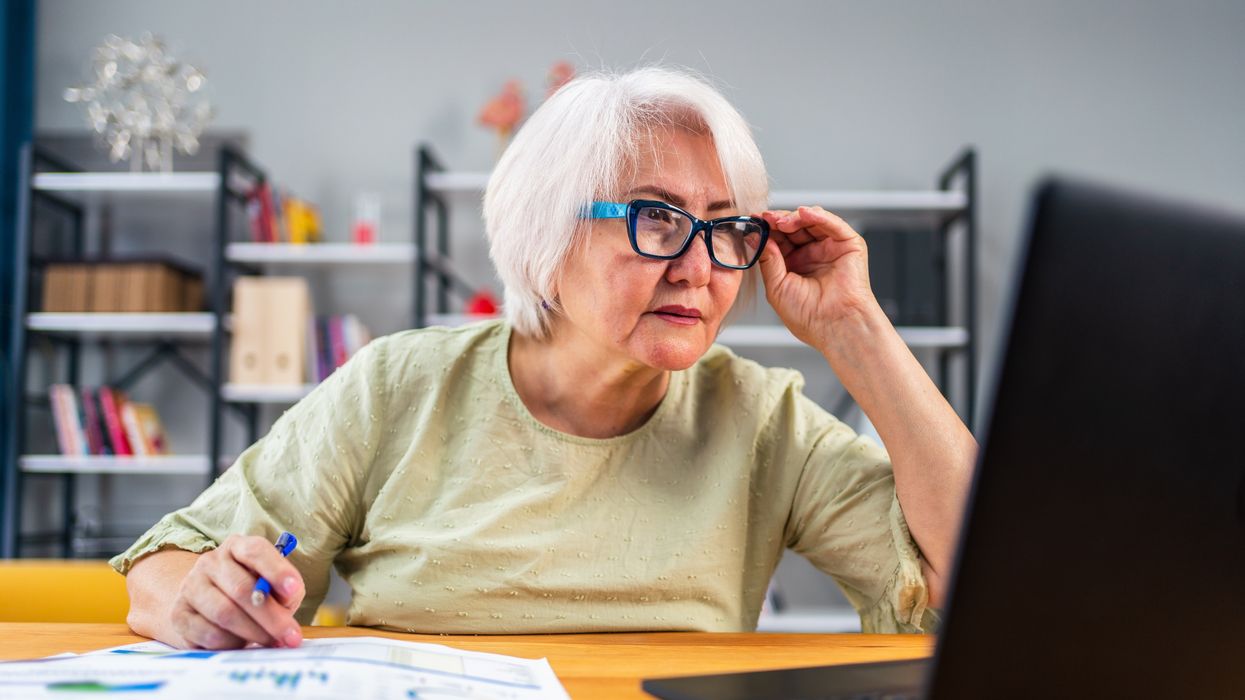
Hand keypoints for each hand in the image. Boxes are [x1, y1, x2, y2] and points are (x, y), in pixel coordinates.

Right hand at [169, 534, 305, 648]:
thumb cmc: (251, 593)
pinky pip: (209, 633)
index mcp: (237, 547)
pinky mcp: (179, 615)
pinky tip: (243, 644)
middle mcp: (210, 562)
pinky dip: (232, 643)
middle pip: (241, 588)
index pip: (255, 551)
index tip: (293, 590)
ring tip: (272, 642)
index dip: (276, 571)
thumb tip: (287, 601)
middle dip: (271, 616)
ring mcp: (191, 587)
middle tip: (290, 636)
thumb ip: (285, 591)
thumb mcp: (273, 586)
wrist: (205, 607)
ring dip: (254, 632)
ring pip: (225, 613)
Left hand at [757, 206, 877, 350]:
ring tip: (781, 221)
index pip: (779, 239)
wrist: (834, 326)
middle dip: (779, 220)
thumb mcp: (777, 286)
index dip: (767, 229)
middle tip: (765, 218)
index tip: (752, 221)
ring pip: (812, 222)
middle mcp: (812, 254)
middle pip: (794, 227)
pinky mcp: (849, 245)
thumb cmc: (808, 315)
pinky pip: (833, 224)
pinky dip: (819, 216)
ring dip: (795, 217)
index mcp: (795, 265)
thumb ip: (768, 259)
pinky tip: (804, 213)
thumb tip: (755, 237)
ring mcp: (830, 248)